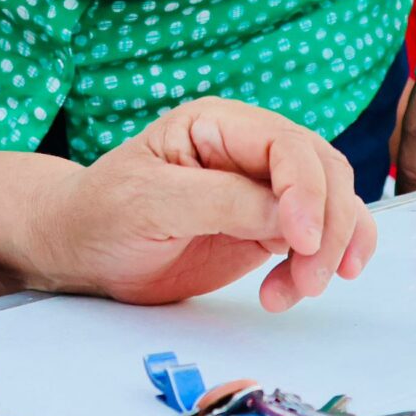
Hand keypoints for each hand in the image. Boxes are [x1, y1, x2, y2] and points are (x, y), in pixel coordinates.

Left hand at [15, 99, 374, 313]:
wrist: (83, 249)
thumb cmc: (102, 213)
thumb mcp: (149, 203)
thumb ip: (220, 202)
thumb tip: (291, 216)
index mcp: (216, 124)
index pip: (285, 144)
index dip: (306, 190)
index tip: (301, 240)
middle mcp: (247, 150)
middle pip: (323, 172)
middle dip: (329, 227)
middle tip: (308, 279)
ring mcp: (261, 189)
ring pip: (332, 205)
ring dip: (331, 250)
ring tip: (296, 290)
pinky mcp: (267, 227)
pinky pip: (319, 239)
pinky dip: (323, 265)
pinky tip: (293, 289)